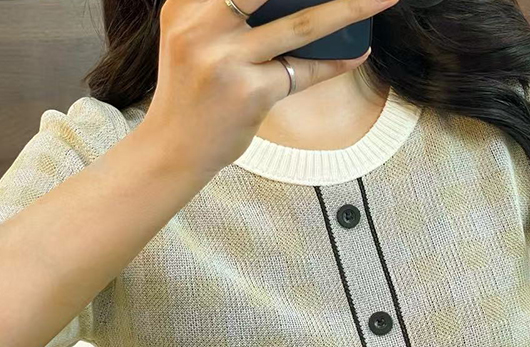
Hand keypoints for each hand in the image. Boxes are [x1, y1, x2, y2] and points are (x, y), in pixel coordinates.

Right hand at [146, 0, 397, 174]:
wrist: (172, 149)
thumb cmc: (190, 90)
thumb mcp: (190, 35)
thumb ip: (219, 6)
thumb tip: (296, 1)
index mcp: (187, 3)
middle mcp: (203, 24)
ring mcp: (228, 60)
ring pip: (302, 24)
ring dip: (351, 7)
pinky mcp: (251, 94)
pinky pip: (304, 72)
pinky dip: (334, 63)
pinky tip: (357, 52)